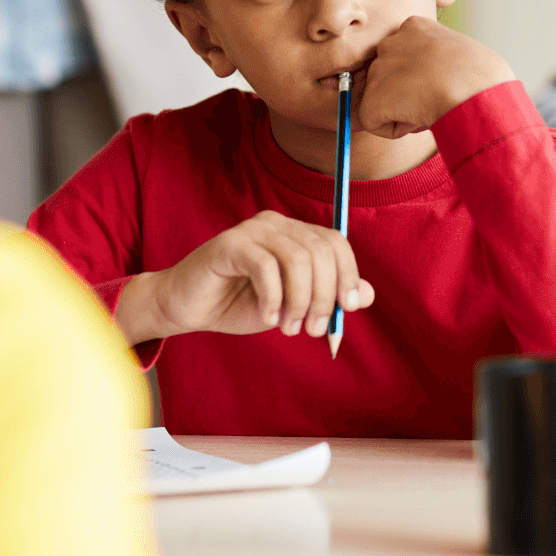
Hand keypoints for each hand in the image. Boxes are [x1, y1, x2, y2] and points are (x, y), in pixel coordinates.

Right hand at [115, 211, 374, 344]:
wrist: (188, 308)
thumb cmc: (240, 304)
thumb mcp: (292, 305)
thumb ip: (327, 297)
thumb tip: (366, 295)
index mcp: (294, 234)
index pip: (335, 242)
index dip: (349, 274)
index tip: (349, 308)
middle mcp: (276, 224)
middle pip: (320, 251)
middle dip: (324, 296)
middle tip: (314, 330)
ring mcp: (252, 230)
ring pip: (297, 259)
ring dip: (299, 301)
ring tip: (289, 327)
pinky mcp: (229, 244)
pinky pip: (265, 267)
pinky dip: (272, 298)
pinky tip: (266, 317)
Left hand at [358, 16, 515, 138]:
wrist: (475, 90)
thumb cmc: (483, 78)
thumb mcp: (460, 53)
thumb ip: (437, 61)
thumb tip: (430, 83)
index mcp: (414, 26)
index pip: (405, 56)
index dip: (423, 77)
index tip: (443, 82)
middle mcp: (390, 42)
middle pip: (389, 78)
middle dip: (406, 93)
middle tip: (438, 98)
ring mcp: (379, 70)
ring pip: (383, 100)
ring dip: (403, 111)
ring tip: (433, 106)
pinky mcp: (372, 99)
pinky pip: (374, 122)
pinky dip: (394, 129)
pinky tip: (420, 119)